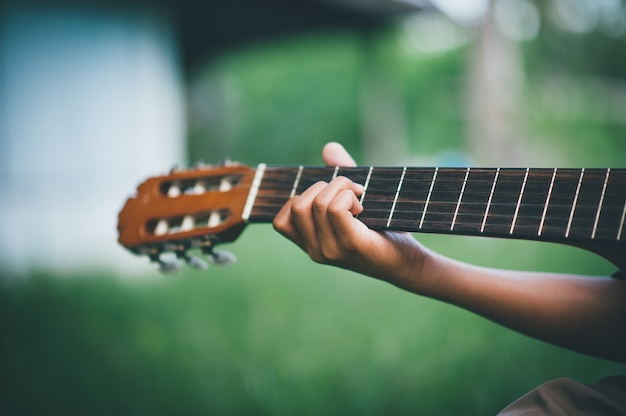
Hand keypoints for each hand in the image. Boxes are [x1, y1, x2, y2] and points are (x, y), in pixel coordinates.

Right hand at [273, 142, 426, 288]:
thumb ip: (338, 177)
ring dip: (342, 188)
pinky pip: (335, 208)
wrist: (410, 262)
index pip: (281, 221)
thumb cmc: (382, 231)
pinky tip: (364, 207)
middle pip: (297, 206)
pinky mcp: (351, 245)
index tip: (330, 198)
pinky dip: (350, 196)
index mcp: (310, 244)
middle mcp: (315, 251)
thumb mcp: (354, 202)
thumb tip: (329, 147)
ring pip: (318, 203)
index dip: (301, 199)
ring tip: (360, 198)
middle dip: (323, 187)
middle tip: (352, 192)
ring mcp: (330, 251)